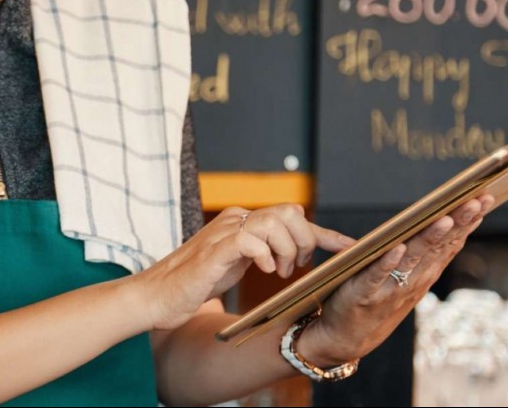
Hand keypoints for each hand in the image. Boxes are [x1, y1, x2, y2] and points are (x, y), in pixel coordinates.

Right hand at [133, 205, 355, 330]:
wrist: (157, 296)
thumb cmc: (196, 283)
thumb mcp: (238, 264)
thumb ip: (262, 252)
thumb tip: (296, 252)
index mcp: (242, 221)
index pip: (291, 215)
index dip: (324, 232)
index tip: (350, 246)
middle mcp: (236, 219)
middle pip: (289, 211)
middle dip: (304, 240)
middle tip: (295, 266)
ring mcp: (224, 231)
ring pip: (275, 222)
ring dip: (287, 249)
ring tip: (279, 271)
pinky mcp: (214, 250)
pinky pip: (251, 240)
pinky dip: (265, 255)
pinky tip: (265, 271)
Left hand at [296, 194, 495, 366]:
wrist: (348, 337)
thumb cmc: (379, 300)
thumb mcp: (409, 276)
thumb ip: (426, 252)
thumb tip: (449, 220)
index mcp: (424, 273)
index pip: (451, 243)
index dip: (468, 221)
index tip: (484, 198)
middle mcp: (413, 280)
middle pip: (439, 247)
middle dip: (458, 222)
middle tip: (476, 200)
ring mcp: (390, 288)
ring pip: (413, 260)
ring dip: (429, 239)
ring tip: (445, 219)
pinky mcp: (364, 294)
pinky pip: (377, 276)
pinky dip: (388, 263)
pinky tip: (398, 248)